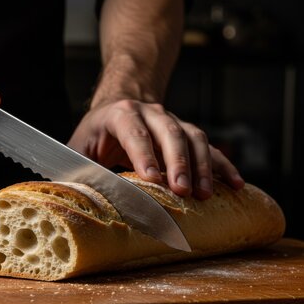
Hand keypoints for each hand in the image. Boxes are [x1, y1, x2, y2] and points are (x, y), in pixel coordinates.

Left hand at [67, 99, 244, 198]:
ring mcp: (172, 120)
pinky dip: (222, 165)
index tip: (152, 179)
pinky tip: (235, 184)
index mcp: (119, 113)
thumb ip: (74, 168)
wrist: (119, 105)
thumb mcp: (78, 147)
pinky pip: (209, 146)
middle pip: (169, 132)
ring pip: (193, 137)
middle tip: (182, 191)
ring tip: (205, 193)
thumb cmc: (95, 133)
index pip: (134, 131)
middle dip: (178, 162)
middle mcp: (150, 112)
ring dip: (202, 165)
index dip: (144, 154)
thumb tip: (69, 198)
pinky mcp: (186, 132)